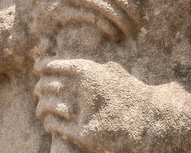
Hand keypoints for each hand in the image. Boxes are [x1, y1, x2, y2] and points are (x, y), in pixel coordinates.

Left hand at [34, 57, 148, 152]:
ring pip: (47, 105)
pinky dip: (49, 124)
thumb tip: (72, 56)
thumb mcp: (113, 70)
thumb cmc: (133, 94)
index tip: (37, 69)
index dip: (42, 66)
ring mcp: (82, 112)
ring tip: (41, 111)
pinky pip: (56, 125)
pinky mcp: (84, 134)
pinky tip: (50, 125)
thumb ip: (92, 65)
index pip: (52, 64)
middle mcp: (81, 88)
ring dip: (41, 108)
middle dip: (39, 88)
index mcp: (87, 70)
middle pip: (46, 85)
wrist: (153, 120)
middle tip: (37, 91)